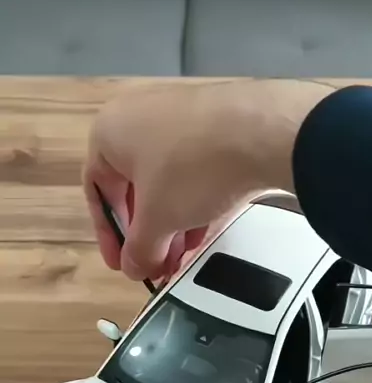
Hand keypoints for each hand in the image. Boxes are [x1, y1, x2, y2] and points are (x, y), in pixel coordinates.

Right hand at [84, 79, 330, 281]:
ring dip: (172, 223)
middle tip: (157, 264)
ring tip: (182, 258)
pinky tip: (205, 233)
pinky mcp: (217, 123)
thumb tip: (133, 266)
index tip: (122, 263)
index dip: (110, 234)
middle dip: (147, 232)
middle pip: (135, 186)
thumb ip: (140, 247)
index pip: (98, 190)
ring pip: (168, 180)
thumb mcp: (158, 219)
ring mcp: (181, 116)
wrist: (262, 130)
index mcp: (110, 131)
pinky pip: (196, 169)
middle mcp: (140, 116)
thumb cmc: (191, 168)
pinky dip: (196, 202)